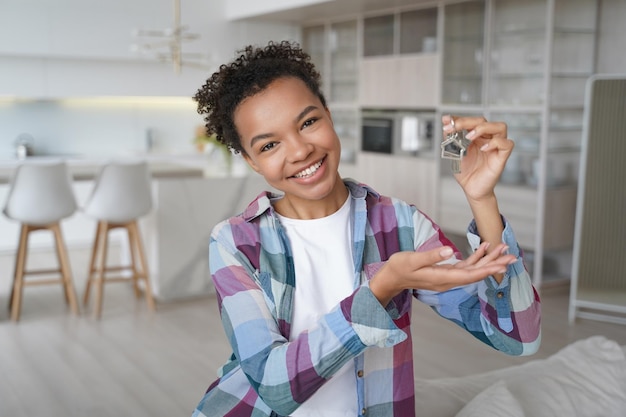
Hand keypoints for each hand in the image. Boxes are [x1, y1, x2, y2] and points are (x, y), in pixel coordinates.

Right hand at [369, 242, 515, 305]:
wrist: (391, 278)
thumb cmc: (399, 268)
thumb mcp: (412, 259)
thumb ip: (431, 256)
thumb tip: (450, 250)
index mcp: (441, 278)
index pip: (468, 275)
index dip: (486, 270)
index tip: (502, 265)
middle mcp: (448, 280)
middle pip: (476, 273)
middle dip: (495, 265)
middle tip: (512, 257)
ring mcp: (447, 277)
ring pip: (473, 270)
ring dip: (489, 260)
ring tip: (504, 249)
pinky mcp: (445, 272)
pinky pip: (465, 266)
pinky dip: (476, 257)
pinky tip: (484, 248)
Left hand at [442, 115, 513, 202]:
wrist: (471, 189)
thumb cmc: (466, 172)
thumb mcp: (454, 153)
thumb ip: (451, 139)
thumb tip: (446, 125)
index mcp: (476, 136)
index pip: (471, 121)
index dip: (459, 118)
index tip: (446, 120)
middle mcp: (487, 139)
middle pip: (483, 121)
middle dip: (467, 121)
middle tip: (454, 127)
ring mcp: (495, 147)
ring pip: (500, 127)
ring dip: (483, 128)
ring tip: (469, 136)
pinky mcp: (502, 156)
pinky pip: (506, 144)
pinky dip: (495, 143)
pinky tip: (483, 148)